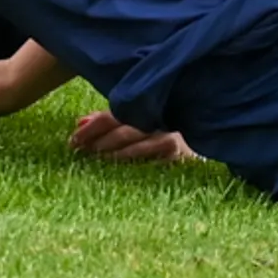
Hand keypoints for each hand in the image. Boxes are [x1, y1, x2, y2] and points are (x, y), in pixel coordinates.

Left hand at [68, 110, 197, 163]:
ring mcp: (171, 136)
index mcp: (146, 105)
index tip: (73, 140)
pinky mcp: (180, 156)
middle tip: (81, 152)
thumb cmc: (161, 128)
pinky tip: (121, 172)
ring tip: (96, 162)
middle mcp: (159, 117)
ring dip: (114, 155)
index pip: (114, 114)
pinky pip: (153, 162)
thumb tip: (80, 122)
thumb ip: (109, 120)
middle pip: (124, 129)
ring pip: (138, 146)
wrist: (205, 134)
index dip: (91, 128)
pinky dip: (135, 165)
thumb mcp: (135, 119)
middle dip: (99, 141)